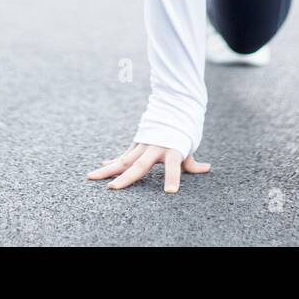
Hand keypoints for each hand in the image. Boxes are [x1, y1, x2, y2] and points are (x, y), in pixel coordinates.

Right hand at [86, 142, 211, 192]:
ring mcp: (144, 144)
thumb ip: (193, 162)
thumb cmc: (183, 130)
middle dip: (126, 178)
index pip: (175, 166)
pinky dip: (113, 161)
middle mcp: (156, 147)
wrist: (173, 105)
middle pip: (139, 165)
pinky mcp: (137, 143)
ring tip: (91, 176)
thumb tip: (207, 168)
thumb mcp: (189, 146)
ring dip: (107, 168)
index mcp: (173, 149)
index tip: (170, 192)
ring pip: (124, 159)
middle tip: (112, 188)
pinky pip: (124, 155)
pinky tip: (101, 166)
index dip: (173, 178)